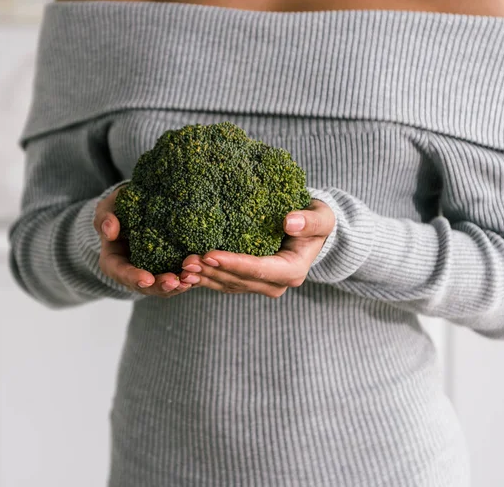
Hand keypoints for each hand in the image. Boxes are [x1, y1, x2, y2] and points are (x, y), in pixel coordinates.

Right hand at [93, 184, 192, 297]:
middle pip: (145, 286)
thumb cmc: (119, 209)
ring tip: (190, 281)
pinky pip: (178, 277)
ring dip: (177, 287)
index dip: (134, 278)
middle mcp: (133, 272)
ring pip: (164, 286)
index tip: (146, 279)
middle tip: (174, 282)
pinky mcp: (168, 267)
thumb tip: (110, 229)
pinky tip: (199, 274)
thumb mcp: (108, 209)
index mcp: (114, 262)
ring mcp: (152, 272)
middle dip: (160, 286)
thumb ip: (105, 218)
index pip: (121, 273)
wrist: (138, 207)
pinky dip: (188, 278)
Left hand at [178, 199, 335, 297]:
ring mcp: (262, 285)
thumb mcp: (322, 218)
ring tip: (182, 267)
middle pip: (239, 280)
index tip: (210, 254)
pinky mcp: (250, 281)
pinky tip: (187, 274)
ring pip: (229, 284)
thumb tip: (290, 221)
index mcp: (292, 270)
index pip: (259, 269)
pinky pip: (226, 283)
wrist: (312, 230)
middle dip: (212, 271)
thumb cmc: (316, 221)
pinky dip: (207, 279)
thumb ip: (310, 222)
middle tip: (186, 261)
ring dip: (205, 278)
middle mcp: (276, 284)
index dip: (234, 263)